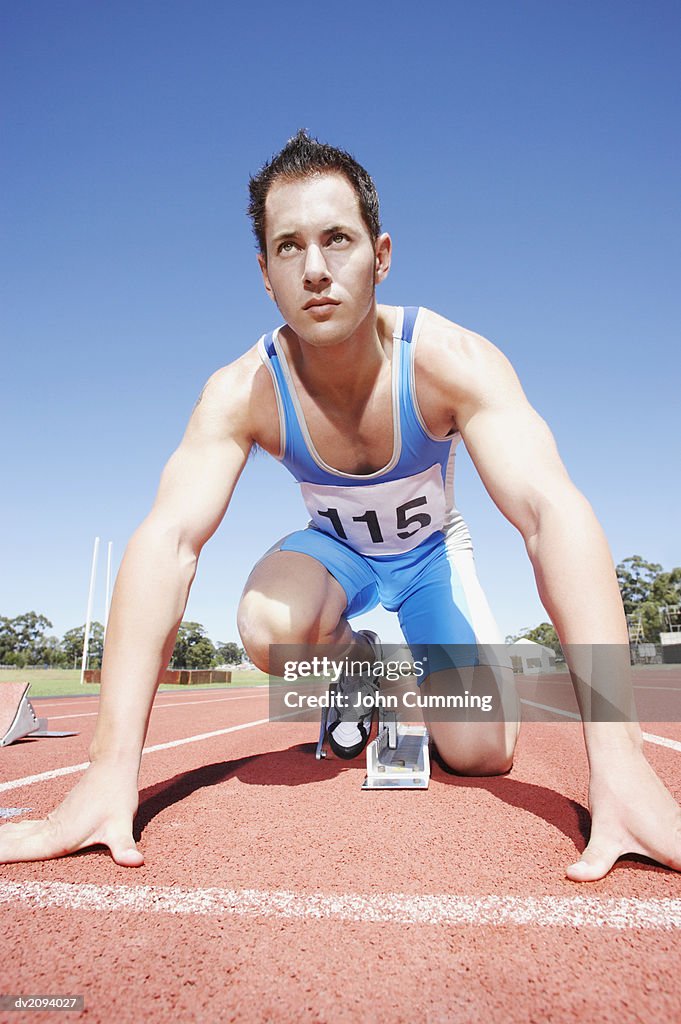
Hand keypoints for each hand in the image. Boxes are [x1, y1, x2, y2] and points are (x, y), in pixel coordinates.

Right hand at [0, 760, 142, 866]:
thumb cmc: (117, 796)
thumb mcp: (122, 825)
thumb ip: (125, 846)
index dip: (0, 856)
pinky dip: (9, 836)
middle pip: (10, 844)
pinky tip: (4, 836)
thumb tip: (136, 862)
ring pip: (15, 836)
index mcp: (56, 837)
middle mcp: (47, 831)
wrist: (112, 767)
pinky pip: (24, 831)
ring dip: (0, 842)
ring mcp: (49, 824)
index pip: (18, 853)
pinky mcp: (54, 819)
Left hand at [567, 748, 680, 880]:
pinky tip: (657, 850)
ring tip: (652, 864)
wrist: (618, 757)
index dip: (678, 892)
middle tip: (671, 902)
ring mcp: (680, 826)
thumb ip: (594, 862)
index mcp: (674, 849)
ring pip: (680, 849)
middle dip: (675, 878)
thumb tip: (572, 875)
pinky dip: (672, 850)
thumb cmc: (614, 794)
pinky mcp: (673, 817)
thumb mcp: (604, 834)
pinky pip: (678, 838)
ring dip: (672, 860)